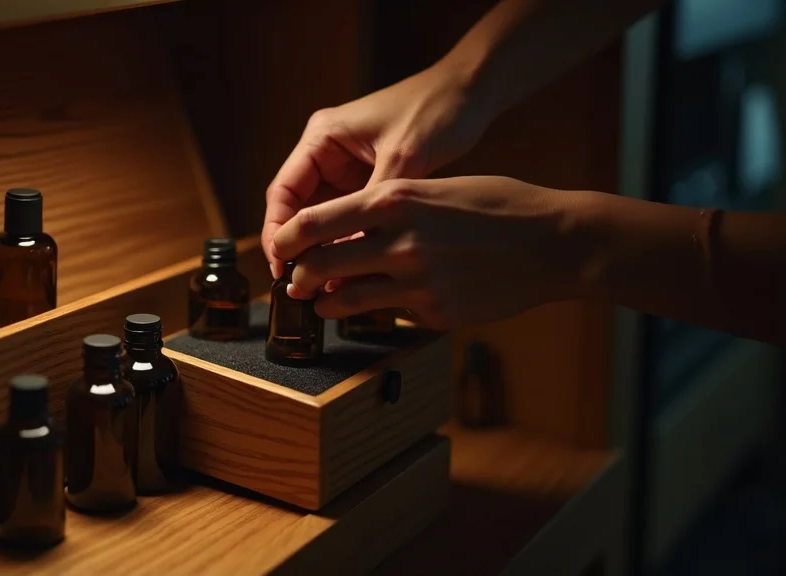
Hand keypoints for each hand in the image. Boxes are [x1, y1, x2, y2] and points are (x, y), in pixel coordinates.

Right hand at [261, 60, 490, 277]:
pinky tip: (352, 269)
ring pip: (323, 218)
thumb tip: (348, 256)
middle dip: (298, 247)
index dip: (278, 232)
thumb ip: (373, 207)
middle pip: (298, 208)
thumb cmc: (437, 110)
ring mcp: (348, 168)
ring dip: (322, 249)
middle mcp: (328, 153)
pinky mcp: (369, 180)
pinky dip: (348, 242)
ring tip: (321, 285)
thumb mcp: (404, 159)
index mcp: (323, 138)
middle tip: (299, 286)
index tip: (282, 267)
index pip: (284, 192)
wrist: (472, 91)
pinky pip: (350, 217)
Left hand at [269, 176, 593, 329]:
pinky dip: (379, 310)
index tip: (279, 244)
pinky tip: (383, 304)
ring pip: (345, 299)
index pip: (317, 221)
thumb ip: (392, 206)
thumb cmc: (501, 206)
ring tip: (323, 300)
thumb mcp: (440, 188)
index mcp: (399, 198)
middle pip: (321, 265)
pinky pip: (390, 314)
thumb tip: (348, 227)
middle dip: (298, 276)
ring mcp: (418, 282)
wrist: (556, 244)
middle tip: (293, 281)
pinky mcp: (435, 313)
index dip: (287, 237)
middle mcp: (401, 241)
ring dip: (326, 302)